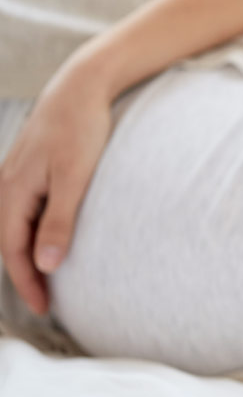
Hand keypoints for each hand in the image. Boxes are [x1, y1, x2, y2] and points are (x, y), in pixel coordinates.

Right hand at [0, 63, 113, 315]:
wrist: (80, 87)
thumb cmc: (81, 129)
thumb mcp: (75, 177)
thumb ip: (60, 220)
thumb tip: (46, 264)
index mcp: (13, 192)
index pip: (14, 251)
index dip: (28, 282)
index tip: (44, 309)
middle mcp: (5, 186)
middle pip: (7, 243)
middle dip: (23, 275)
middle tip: (46, 304)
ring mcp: (12, 176)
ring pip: (10, 228)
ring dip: (23, 255)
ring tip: (43, 279)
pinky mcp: (25, 170)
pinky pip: (18, 211)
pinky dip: (25, 233)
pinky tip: (40, 240)